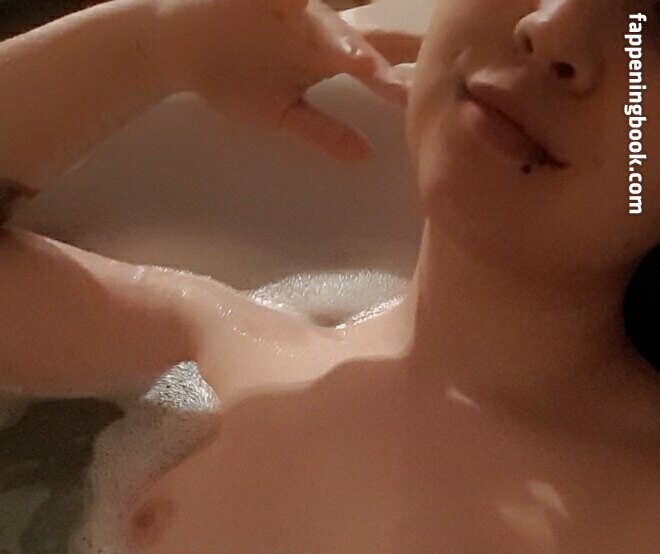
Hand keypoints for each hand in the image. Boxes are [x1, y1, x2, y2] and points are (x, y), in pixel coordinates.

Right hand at [156, 0, 421, 161]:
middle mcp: (318, 26)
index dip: (407, 75)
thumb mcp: (281, 115)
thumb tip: (364, 156)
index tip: (439, 94)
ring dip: (344, 37)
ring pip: (328, 18)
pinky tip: (302, 15)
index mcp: (327, 55)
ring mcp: (293, 7)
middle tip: (430, 57)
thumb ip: (322, 132)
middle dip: (396, 45)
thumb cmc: (232, 75)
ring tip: (359, 61)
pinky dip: (295, 8)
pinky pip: (286, 1)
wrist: (177, 43)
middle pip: (365, 34)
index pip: (378, 63)